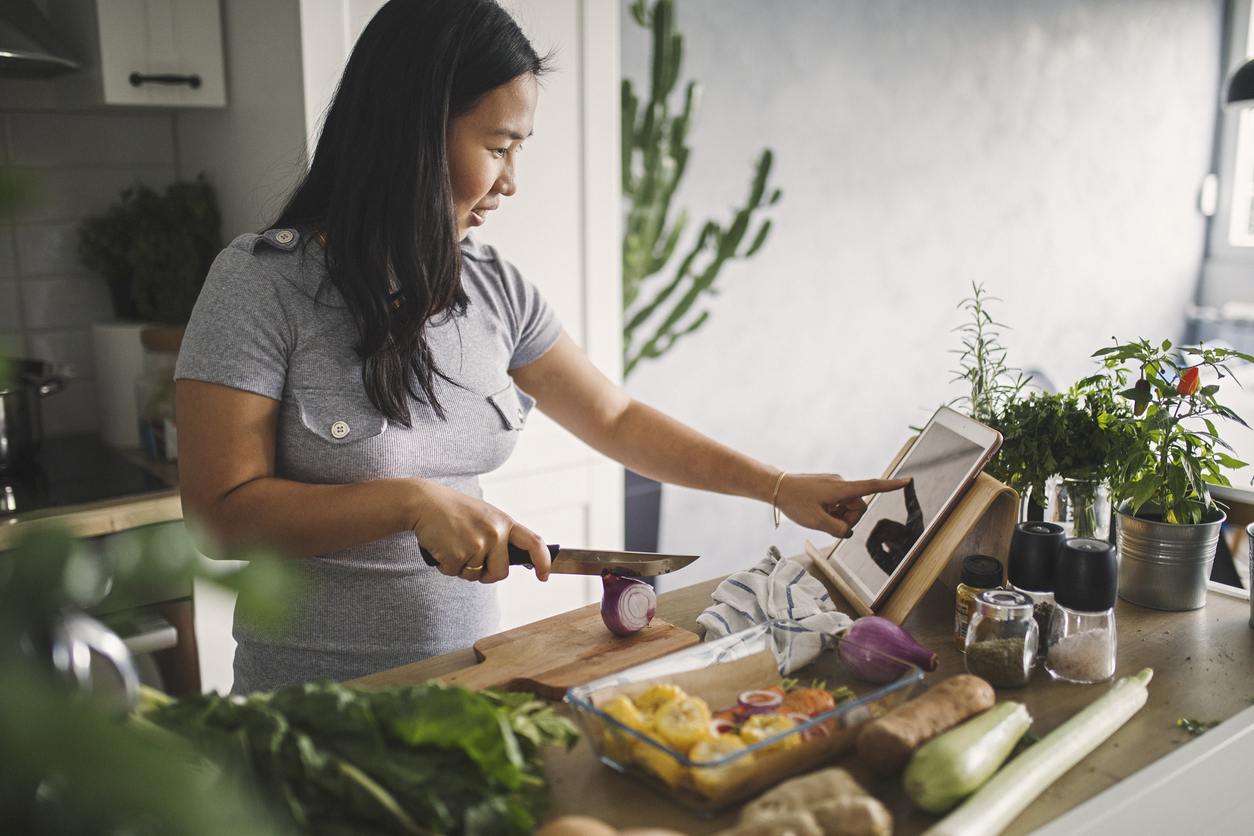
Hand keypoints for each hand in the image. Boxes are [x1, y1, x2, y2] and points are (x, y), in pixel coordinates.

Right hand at [409, 480, 551, 582]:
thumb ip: (501, 535)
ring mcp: (477, 544)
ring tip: (453, 544)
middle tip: (470, 556)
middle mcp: (495, 533)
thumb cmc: (454, 510)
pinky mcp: (458, 554)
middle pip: (500, 573)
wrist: (424, 502)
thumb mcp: (485, 517)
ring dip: (462, 567)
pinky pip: (455, 573)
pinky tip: (442, 547)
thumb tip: (518, 560)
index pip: (534, 543)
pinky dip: (446, 566)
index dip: (543, 562)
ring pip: (475, 575)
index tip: (544, 575)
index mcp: (504, 522)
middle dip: (486, 573)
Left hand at [774, 473, 911, 538]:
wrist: (776, 487)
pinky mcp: (827, 487)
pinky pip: (838, 503)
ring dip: (838, 515)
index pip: (871, 486)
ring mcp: (834, 485)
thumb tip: (847, 531)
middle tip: (827, 522)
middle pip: (858, 507)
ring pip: (847, 507)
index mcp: (841, 489)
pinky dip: (831, 511)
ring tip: (819, 515)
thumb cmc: (794, 502)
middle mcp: (841, 483)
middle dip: (847, 518)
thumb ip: (837, 529)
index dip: (890, 486)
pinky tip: (817, 511)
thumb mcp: (816, 521)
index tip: (907, 481)